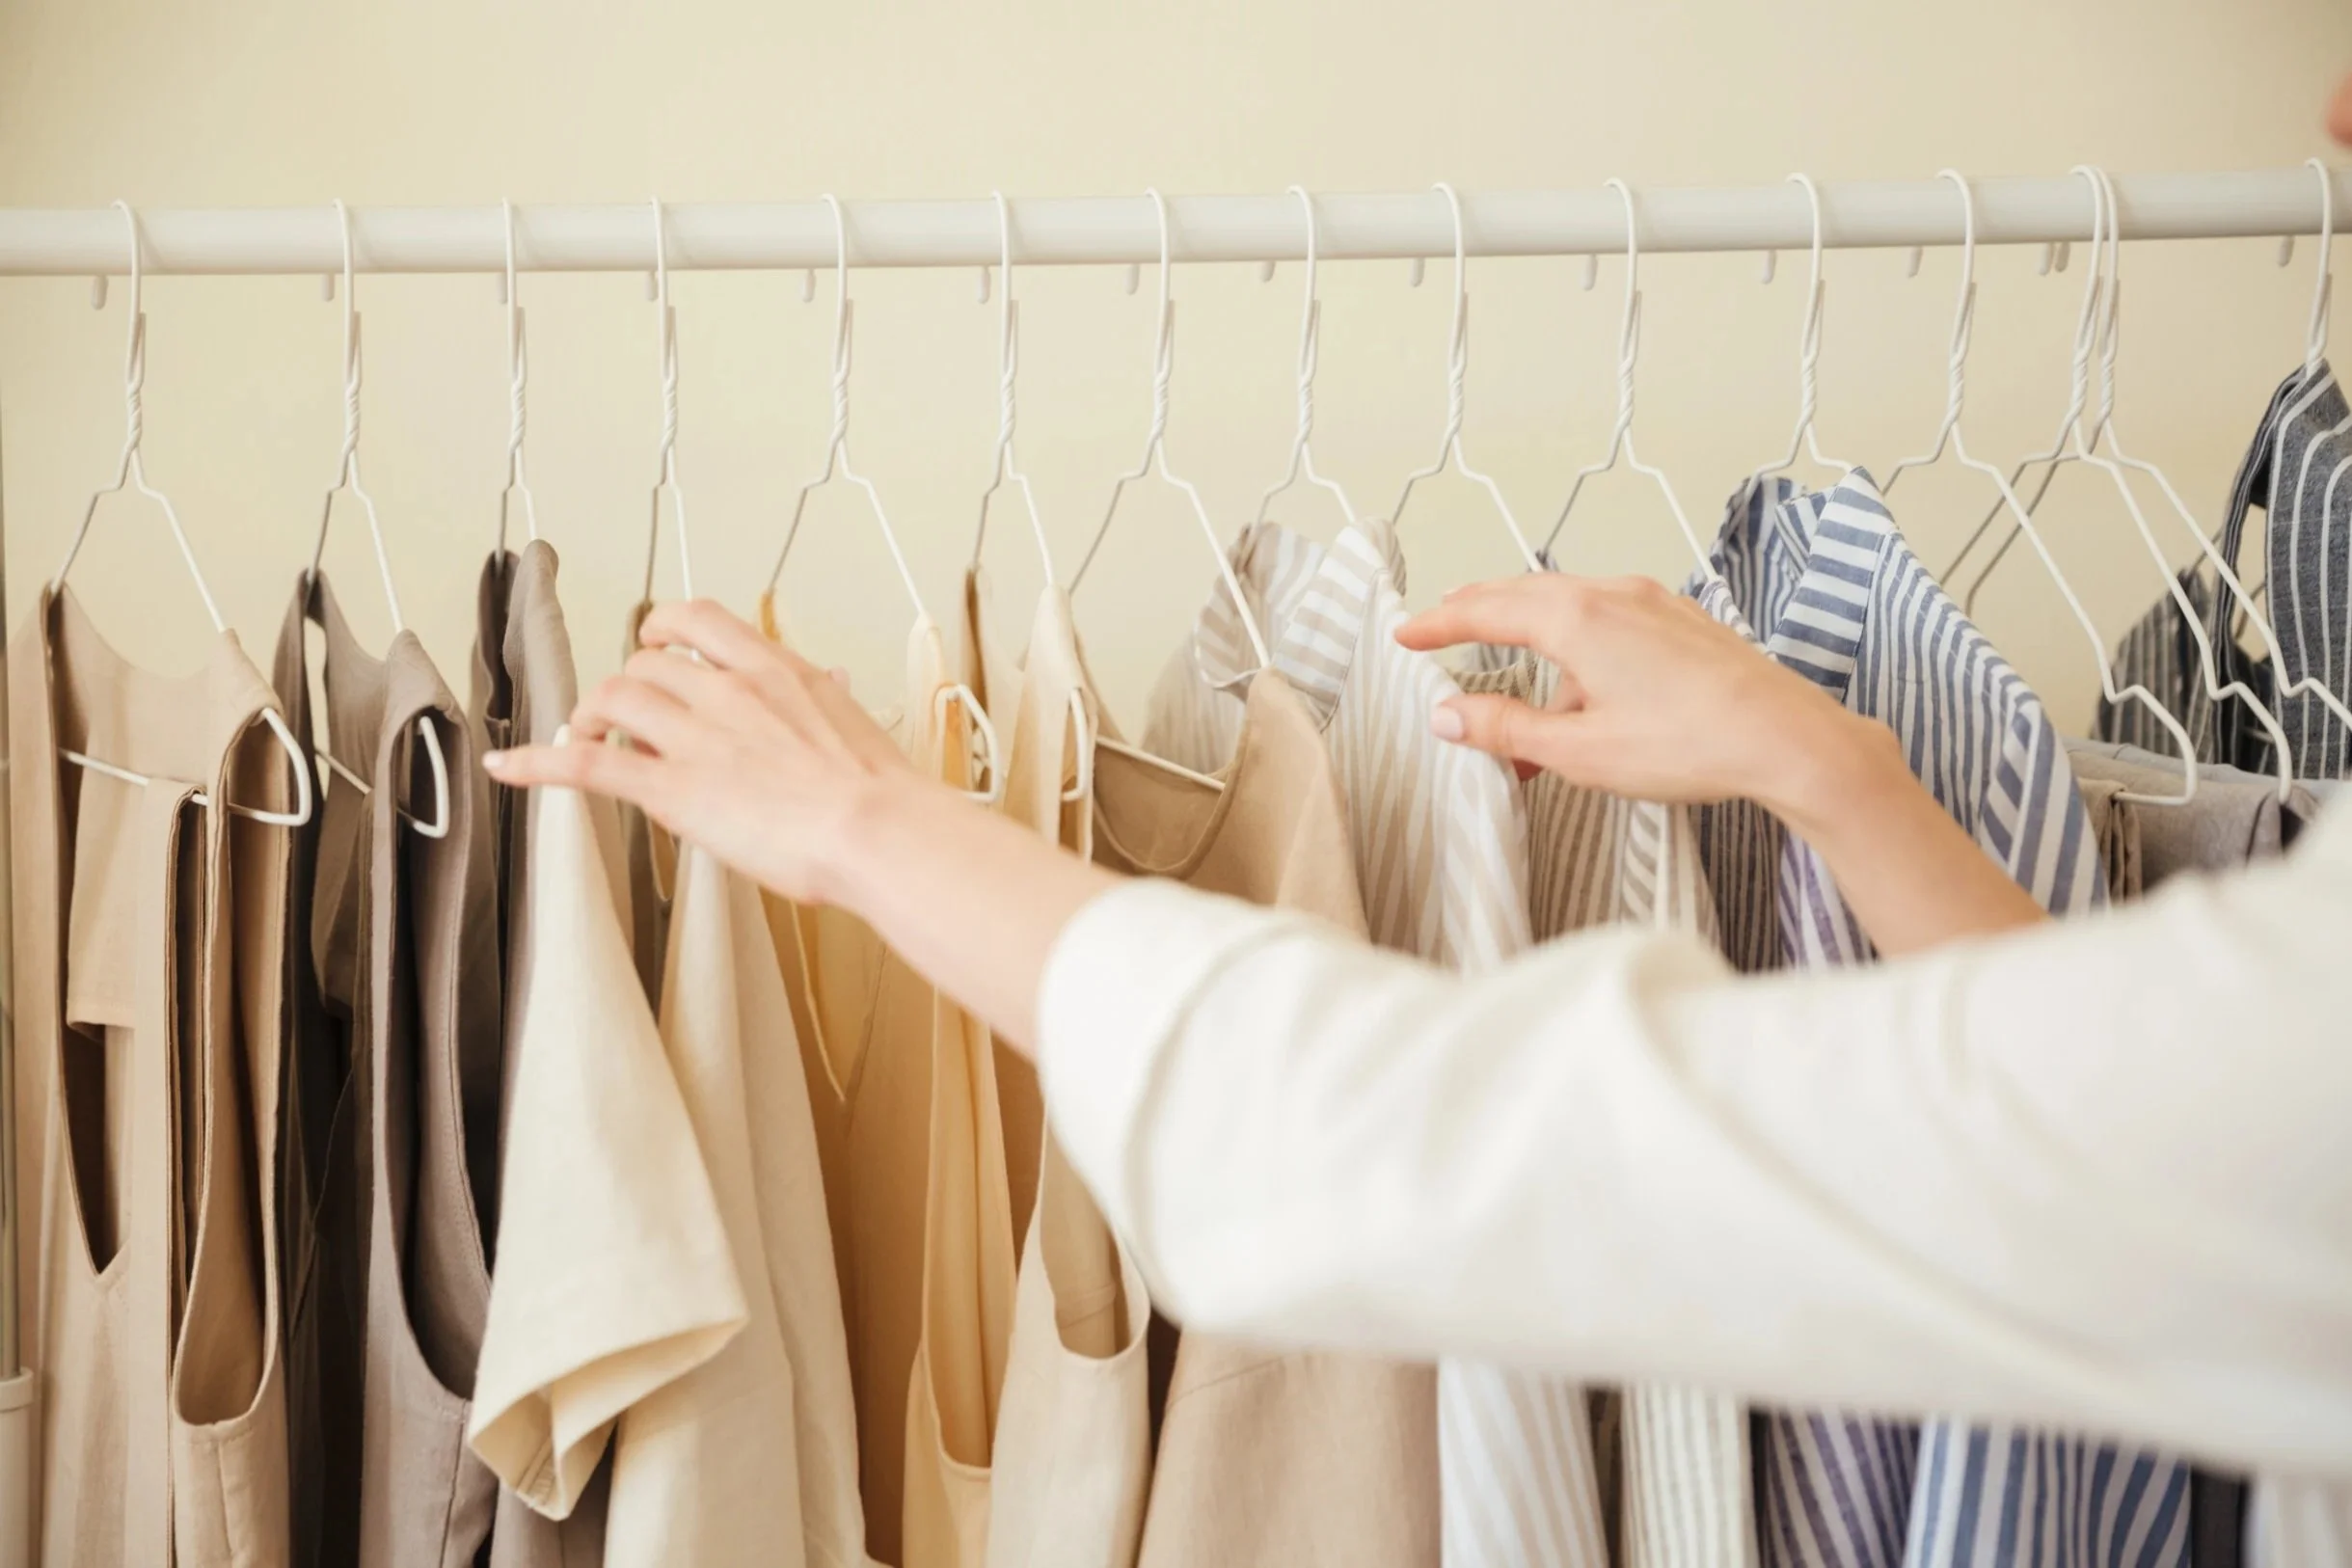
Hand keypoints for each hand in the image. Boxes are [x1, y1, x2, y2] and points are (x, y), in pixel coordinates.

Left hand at [483, 599, 932, 905]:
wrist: (877, 830)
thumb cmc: (879, 792)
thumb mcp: (853, 723)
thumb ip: (825, 700)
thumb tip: (830, 684)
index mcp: (774, 669)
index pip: (696, 619)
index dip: (662, 629)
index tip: (655, 644)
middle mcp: (727, 690)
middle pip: (645, 665)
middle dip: (628, 689)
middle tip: (624, 719)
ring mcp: (695, 737)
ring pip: (614, 700)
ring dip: (592, 716)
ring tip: (588, 736)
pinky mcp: (671, 789)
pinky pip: (587, 764)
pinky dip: (539, 763)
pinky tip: (509, 767)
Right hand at [1396, 573, 1885, 818]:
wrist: (1787, 738)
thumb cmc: (1690, 744)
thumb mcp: (1580, 751)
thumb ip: (1507, 730)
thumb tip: (1448, 717)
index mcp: (1575, 620)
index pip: (1484, 611)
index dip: (1438, 624)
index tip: (1406, 634)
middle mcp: (1611, 596)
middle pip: (1524, 593)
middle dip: (1478, 610)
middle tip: (1442, 623)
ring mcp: (1652, 603)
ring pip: (1569, 604)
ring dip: (1531, 633)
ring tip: (1513, 679)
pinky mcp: (1682, 622)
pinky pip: (1609, 618)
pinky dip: (1576, 641)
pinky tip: (1582, 686)